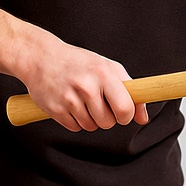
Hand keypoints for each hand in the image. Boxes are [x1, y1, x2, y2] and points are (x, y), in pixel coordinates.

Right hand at [19, 37, 149, 132]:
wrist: (42, 58)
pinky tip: (71, 104)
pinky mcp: (55, 109)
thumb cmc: (79, 63)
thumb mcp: (108, 68)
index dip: (126, 115)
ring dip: (91, 119)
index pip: (124, 108)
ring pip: (91, 127)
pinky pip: (75, 128)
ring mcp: (69, 98)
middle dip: (107, 117)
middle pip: (108, 122)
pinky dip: (76, 121)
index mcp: (103, 73)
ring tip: (83, 101)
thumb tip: (143, 118)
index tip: (123, 113)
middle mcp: (86, 86)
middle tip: (98, 102)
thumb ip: (130, 91)